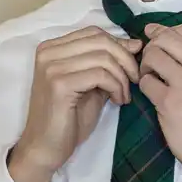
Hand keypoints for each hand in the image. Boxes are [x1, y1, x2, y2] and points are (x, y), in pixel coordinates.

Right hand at [7, 27, 140, 181]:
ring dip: (122, 77)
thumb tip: (136, 44)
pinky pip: (100, 75)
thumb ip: (108, 64)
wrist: (46, 148)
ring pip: (103, 57)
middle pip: (101, 41)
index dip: (119, 46)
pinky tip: (117, 101)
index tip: (132, 68)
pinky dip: (116, 87)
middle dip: (126, 60)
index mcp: (53, 48)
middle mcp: (49, 52)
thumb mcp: (92, 85)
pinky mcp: (59, 84)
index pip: (94, 33)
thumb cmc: (68, 119)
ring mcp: (52, 67)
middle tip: (134, 81)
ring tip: (124, 96)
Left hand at [139, 23, 181, 181]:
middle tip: (152, 64)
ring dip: (146, 66)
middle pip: (164, 38)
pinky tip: (154, 96)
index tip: (159, 47)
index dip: (163, 34)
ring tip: (152, 79)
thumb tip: (155, 31)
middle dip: (152, 48)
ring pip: (152, 56)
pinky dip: (145, 87)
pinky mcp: (170, 101)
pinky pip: (145, 82)